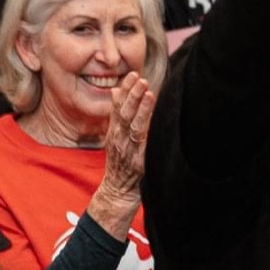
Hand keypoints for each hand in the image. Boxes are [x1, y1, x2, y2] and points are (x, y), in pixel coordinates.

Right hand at [88, 72, 153, 240]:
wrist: (117, 194)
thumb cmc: (120, 163)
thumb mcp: (114, 137)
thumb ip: (116, 115)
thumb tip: (116, 91)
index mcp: (114, 132)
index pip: (117, 107)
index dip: (125, 91)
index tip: (132, 75)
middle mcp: (119, 141)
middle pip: (124, 115)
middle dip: (132, 96)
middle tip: (141, 79)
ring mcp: (129, 153)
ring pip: (133, 128)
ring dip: (141, 110)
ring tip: (148, 93)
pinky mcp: (140, 164)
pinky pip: (144, 147)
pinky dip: (148, 134)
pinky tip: (155, 122)